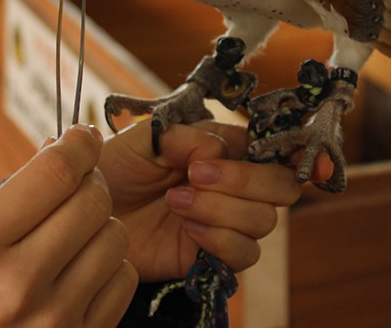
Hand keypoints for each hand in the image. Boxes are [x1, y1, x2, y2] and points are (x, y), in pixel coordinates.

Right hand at [0, 125, 137, 327]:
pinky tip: (80, 272)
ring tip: (72, 234)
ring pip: (116, 238)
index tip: (81, 137)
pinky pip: (123, 283)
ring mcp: (53, 322)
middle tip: (76, 184)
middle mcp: (17, 284)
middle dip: (90, 181)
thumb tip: (60, 152)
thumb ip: (3, 202)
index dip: (77, 145)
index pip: (54, 173)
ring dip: (100, 225)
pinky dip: (109, 269)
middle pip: (92, 201)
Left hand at [99, 120, 332, 281]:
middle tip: (195, 174)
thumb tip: (220, 149)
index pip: (274, 148)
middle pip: (281, 187)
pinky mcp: (210, 255)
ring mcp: (225, 220)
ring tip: (176, 201)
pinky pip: (243, 254)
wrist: (82, 211)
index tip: (308, 162)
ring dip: (223, 208)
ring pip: (264, 221)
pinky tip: (186, 226)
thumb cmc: (113, 166)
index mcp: (223, 147)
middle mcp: (233, 184)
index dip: (300, 153)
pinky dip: (220, 238)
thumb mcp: (145, 137)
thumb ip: (186, 135)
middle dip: (245, 180)